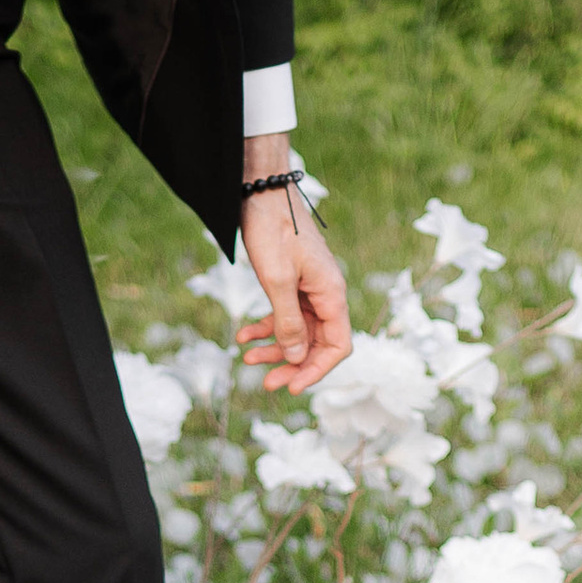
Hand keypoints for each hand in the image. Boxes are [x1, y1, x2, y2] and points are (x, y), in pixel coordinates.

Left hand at [236, 147, 350, 394]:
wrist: (262, 195)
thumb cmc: (274, 231)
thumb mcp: (277, 281)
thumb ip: (288, 322)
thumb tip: (297, 358)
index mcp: (331, 294)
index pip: (338, 346)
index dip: (319, 370)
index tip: (294, 387)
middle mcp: (325, 295)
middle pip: (317, 343)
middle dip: (293, 365)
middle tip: (267, 384)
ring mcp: (308, 290)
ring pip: (297, 332)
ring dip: (275, 350)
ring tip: (248, 360)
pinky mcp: (291, 284)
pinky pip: (283, 316)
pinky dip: (265, 329)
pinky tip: (243, 337)